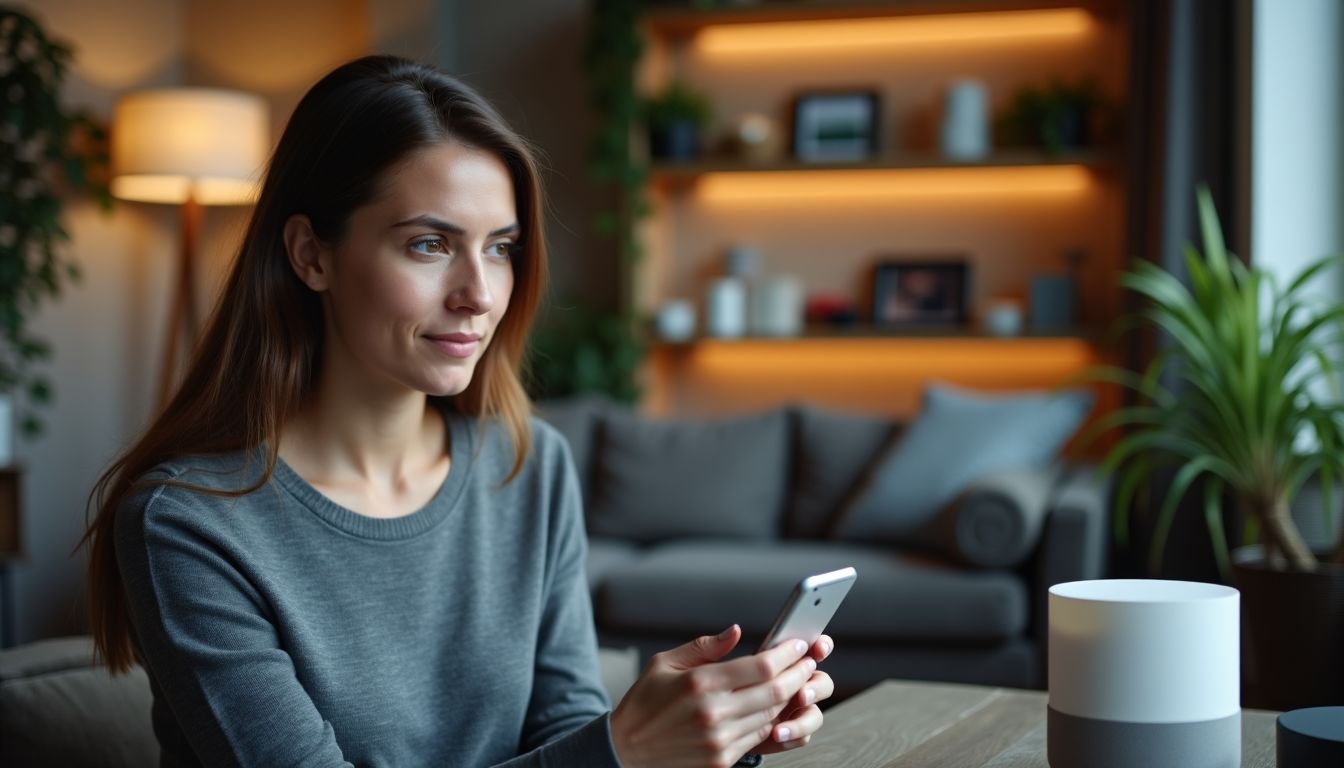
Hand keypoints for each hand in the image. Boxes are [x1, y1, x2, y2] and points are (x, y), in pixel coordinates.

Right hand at [610, 625, 827, 767]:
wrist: (625, 751)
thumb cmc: (644, 702)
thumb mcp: (665, 663)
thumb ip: (705, 646)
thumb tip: (737, 631)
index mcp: (700, 683)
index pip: (761, 666)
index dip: (786, 654)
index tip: (798, 645)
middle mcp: (713, 712)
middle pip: (775, 691)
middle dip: (799, 674)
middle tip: (808, 662)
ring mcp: (720, 740)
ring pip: (772, 715)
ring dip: (790, 697)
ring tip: (797, 681)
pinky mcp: (721, 760)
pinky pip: (759, 737)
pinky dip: (772, 720)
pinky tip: (776, 707)